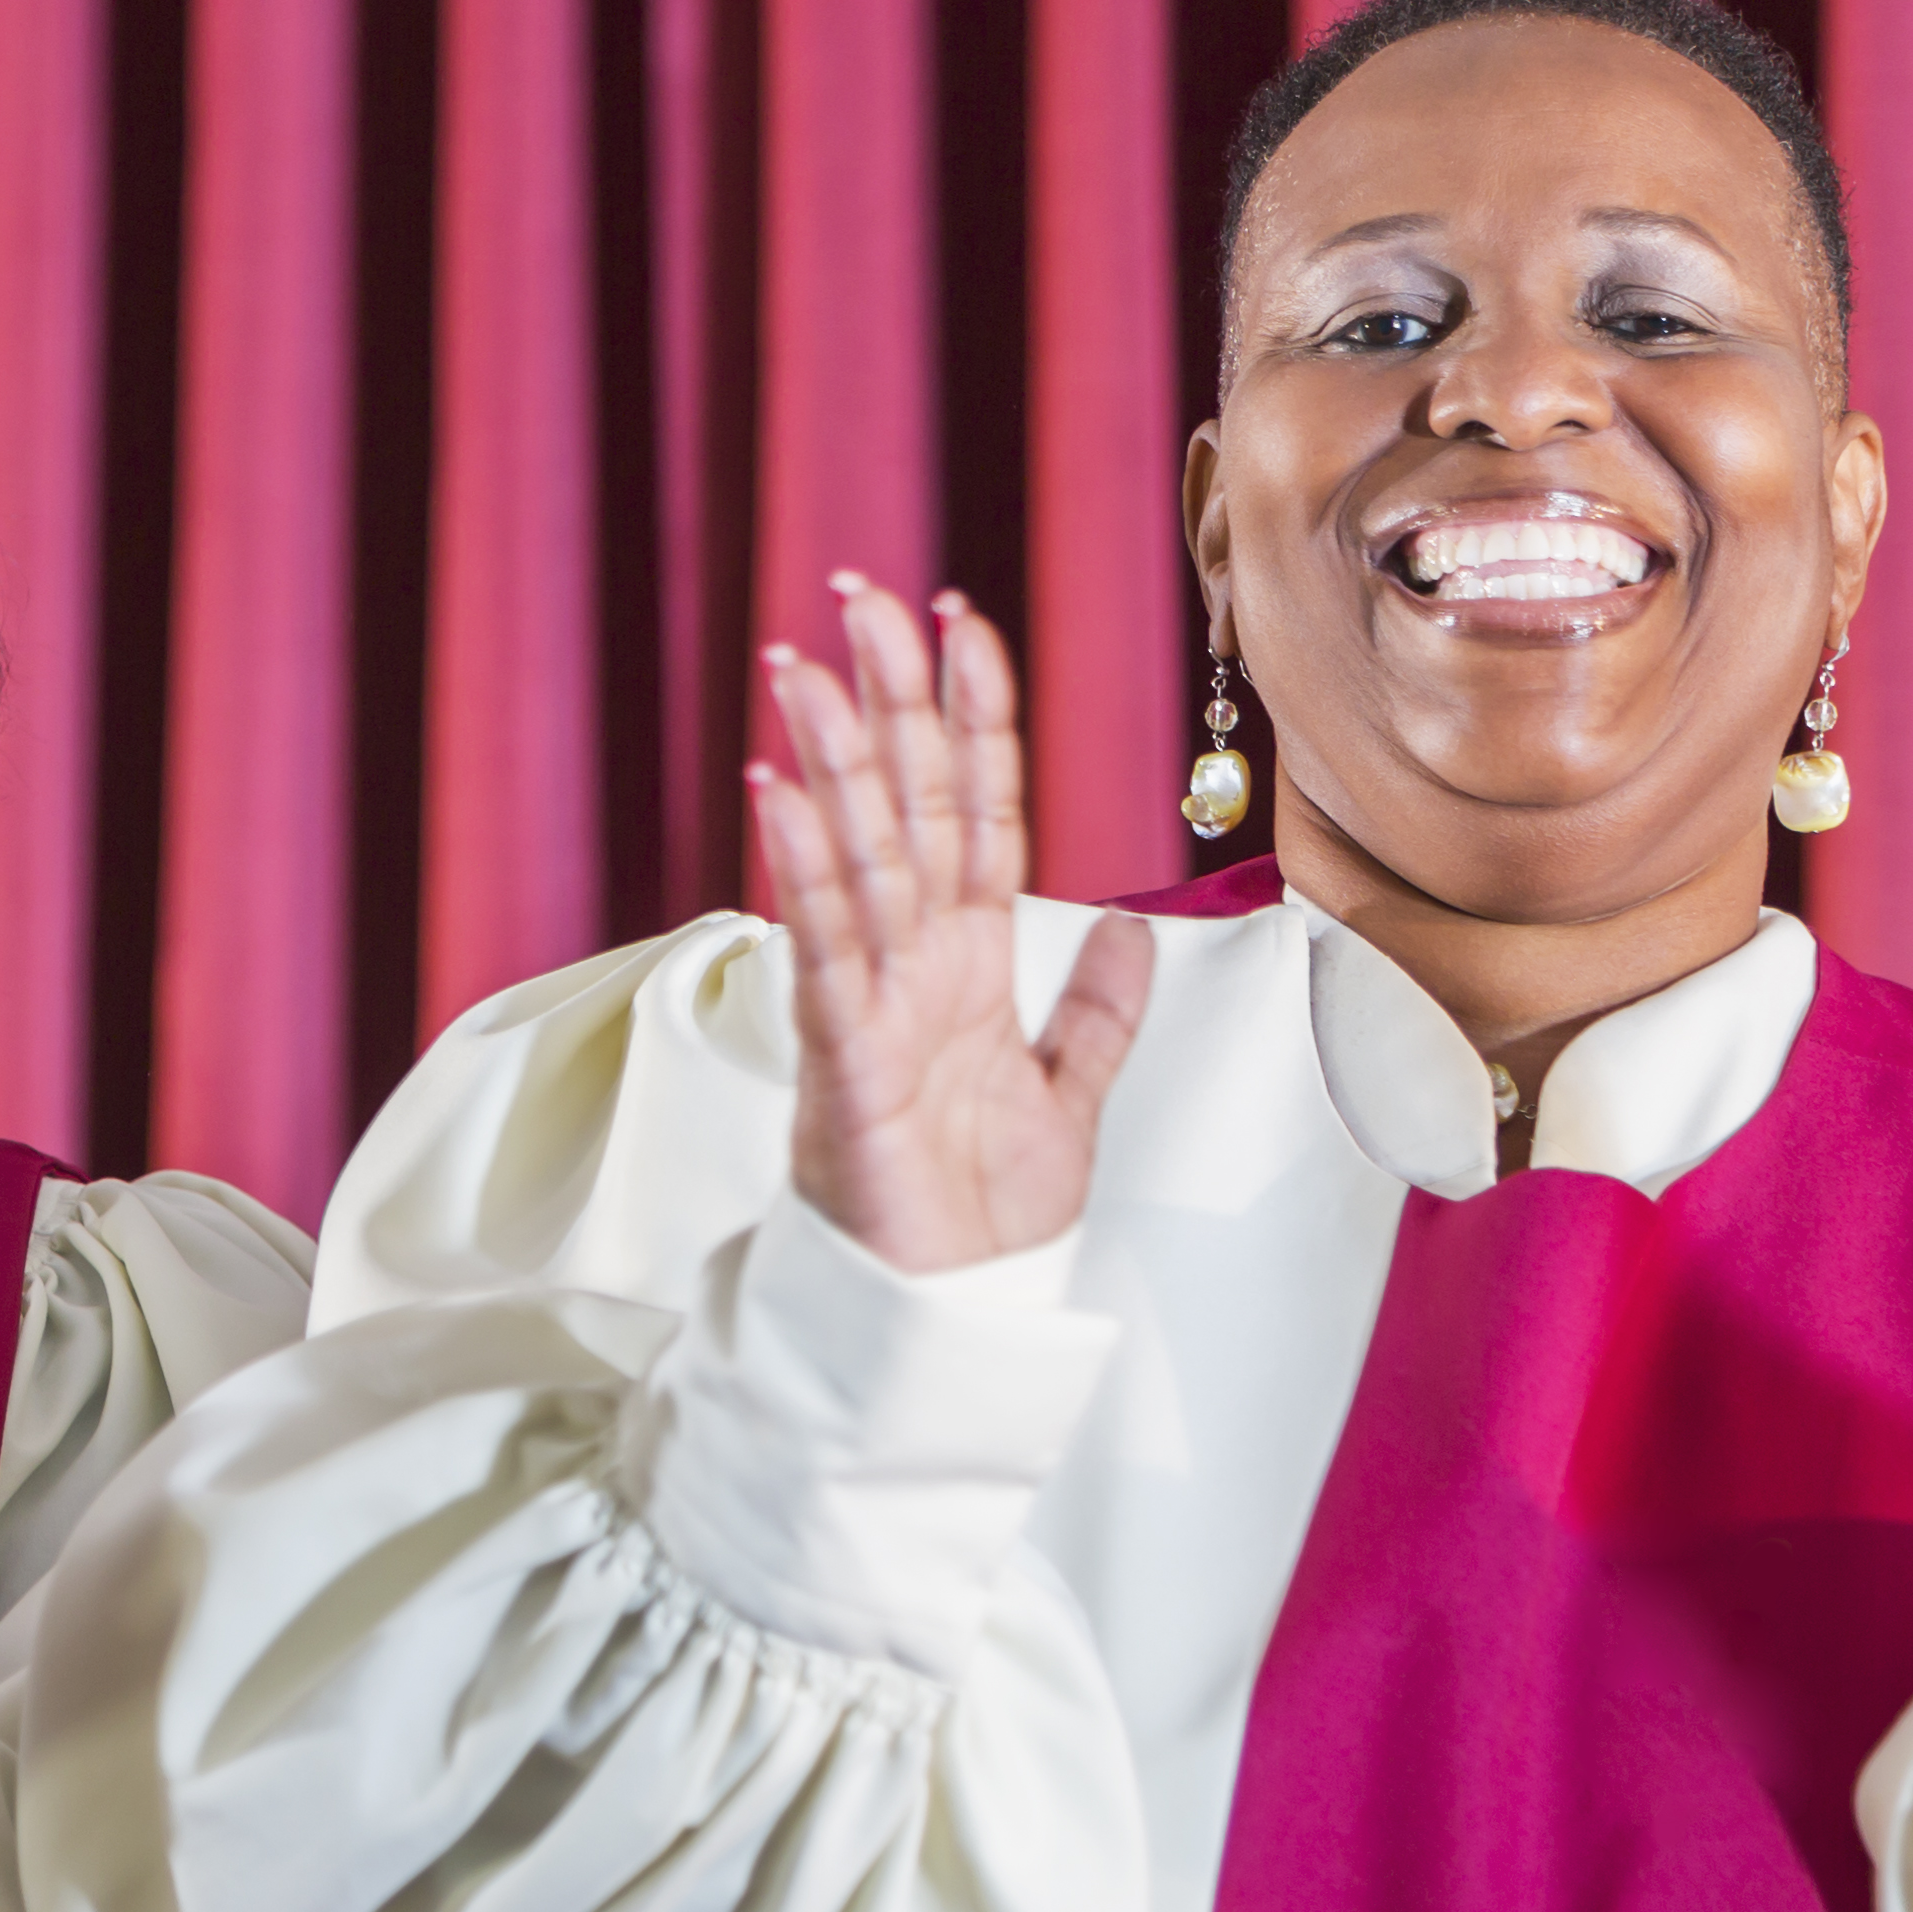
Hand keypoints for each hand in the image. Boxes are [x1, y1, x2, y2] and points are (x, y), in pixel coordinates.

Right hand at [749, 577, 1156, 1277]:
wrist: (950, 1317)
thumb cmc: (986, 1217)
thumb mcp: (1073, 1097)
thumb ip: (1098, 1011)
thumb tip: (1132, 925)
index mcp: (971, 961)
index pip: (975, 808)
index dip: (972, 714)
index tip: (960, 618)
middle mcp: (918, 964)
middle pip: (906, 804)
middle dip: (889, 696)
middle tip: (859, 594)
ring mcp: (875, 1003)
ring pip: (859, 855)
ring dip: (833, 757)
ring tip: (803, 666)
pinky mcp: (846, 1059)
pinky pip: (826, 948)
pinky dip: (807, 870)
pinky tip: (781, 794)